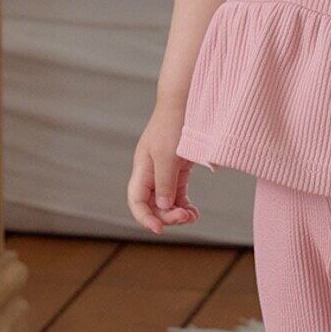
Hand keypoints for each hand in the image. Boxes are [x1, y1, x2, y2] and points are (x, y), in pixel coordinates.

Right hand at [128, 110, 199, 234]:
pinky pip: (177, 193)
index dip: (145, 218)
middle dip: (167, 215)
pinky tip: (194, 212)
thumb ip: (164, 182)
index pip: (136, 201)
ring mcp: (164, 170)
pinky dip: (184, 205)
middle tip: (187, 218)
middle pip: (152, 204)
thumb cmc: (175, 124)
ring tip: (193, 217)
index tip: (159, 230)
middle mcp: (150, 171)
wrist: (187, 101)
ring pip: (166, 201)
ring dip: (177, 213)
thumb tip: (162, 206)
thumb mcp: (168, 155)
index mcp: (142, 168)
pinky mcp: (178, 168)